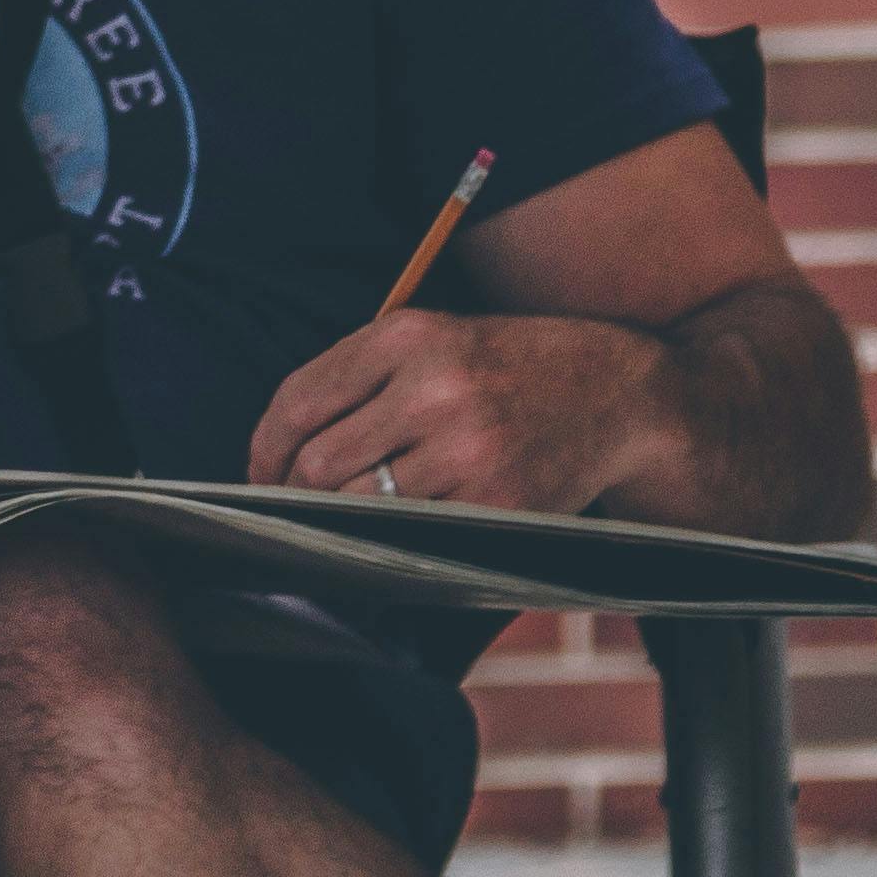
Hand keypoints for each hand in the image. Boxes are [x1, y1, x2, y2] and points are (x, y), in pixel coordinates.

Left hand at [247, 313, 668, 515]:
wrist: (618, 391)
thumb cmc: (511, 367)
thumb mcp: (437, 338)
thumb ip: (362, 377)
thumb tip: (280, 446)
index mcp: (408, 336)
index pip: (300, 399)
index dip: (263, 447)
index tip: (258, 472)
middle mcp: (434, 388)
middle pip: (319, 463)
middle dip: (291, 496)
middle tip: (288, 511)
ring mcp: (467, 450)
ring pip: (361, 507)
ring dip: (337, 524)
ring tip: (335, 525)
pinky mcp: (497, 503)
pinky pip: (415, 535)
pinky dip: (392, 541)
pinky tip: (394, 535)